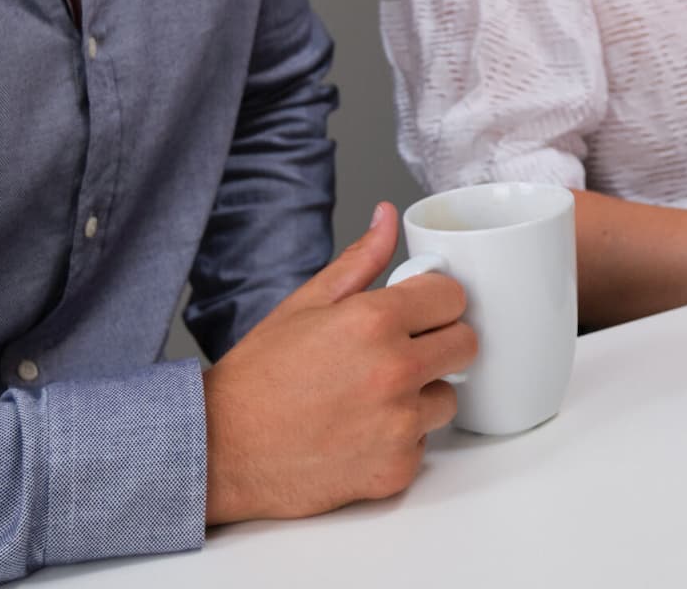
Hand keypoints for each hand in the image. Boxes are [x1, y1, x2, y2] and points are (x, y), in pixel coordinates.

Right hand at [202, 201, 475, 522]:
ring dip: (421, 394)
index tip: (418, 310)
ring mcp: (399, 424)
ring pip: (447, 397)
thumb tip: (388, 218)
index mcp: (375, 320)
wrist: (222, 448)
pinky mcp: (396, 469)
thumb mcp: (305, 303)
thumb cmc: (259, 376)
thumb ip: (360, 259)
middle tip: (401, 350)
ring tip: (371, 395)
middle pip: (465, 344)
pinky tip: (360, 430)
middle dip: (439, 341)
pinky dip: (400, 438)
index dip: (434, 300)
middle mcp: (395, 370)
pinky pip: (423, 443)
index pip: (453, 297)